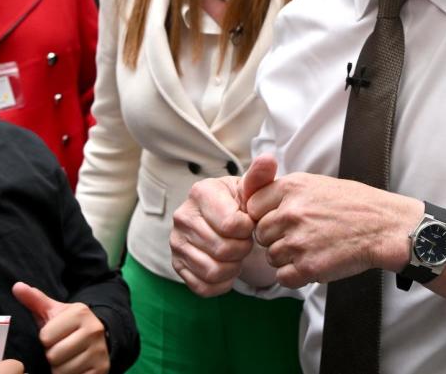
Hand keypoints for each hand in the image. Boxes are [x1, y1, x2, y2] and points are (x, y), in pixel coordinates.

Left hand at [13, 282, 108, 373]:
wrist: (97, 339)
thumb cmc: (68, 326)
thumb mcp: (53, 311)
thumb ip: (35, 300)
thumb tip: (16, 286)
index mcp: (80, 313)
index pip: (45, 336)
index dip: (46, 339)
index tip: (55, 336)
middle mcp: (93, 330)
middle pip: (53, 355)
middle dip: (53, 355)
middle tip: (61, 349)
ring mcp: (100, 352)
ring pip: (62, 370)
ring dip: (60, 368)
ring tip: (67, 359)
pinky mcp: (102, 370)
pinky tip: (75, 368)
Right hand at [170, 154, 276, 296]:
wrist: (223, 218)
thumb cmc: (240, 203)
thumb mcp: (250, 190)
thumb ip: (259, 177)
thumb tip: (268, 159)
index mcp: (200, 193)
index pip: (231, 225)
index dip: (248, 230)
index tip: (249, 223)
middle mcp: (183, 216)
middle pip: (223, 250)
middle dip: (242, 249)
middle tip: (245, 241)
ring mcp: (176, 242)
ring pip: (213, 271)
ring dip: (233, 268)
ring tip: (237, 255)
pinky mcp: (177, 264)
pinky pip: (202, 287)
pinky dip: (221, 284)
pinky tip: (227, 268)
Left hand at [246, 173, 417, 287]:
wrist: (384, 226)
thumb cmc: (354, 204)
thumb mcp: (316, 183)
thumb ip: (285, 191)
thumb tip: (256, 202)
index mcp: (291, 188)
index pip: (252, 206)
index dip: (263, 216)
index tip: (279, 220)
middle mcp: (290, 212)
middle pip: (260, 234)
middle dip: (276, 238)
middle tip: (301, 236)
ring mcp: (298, 240)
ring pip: (271, 257)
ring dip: (286, 258)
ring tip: (312, 248)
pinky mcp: (308, 266)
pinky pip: (283, 277)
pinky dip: (294, 276)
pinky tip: (313, 264)